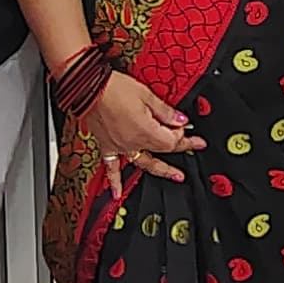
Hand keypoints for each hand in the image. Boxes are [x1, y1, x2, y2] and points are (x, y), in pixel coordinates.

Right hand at [84, 72, 202, 184]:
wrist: (89, 88)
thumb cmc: (114, 89)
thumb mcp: (146, 95)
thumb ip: (165, 111)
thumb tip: (181, 120)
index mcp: (146, 132)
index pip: (171, 141)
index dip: (181, 133)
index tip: (185, 125)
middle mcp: (134, 143)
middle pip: (162, 150)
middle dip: (180, 147)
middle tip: (194, 146)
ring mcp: (121, 147)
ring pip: (145, 163)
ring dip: (162, 170)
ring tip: (175, 176)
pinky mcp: (108, 146)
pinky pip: (111, 167)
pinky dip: (115, 181)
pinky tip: (117, 193)